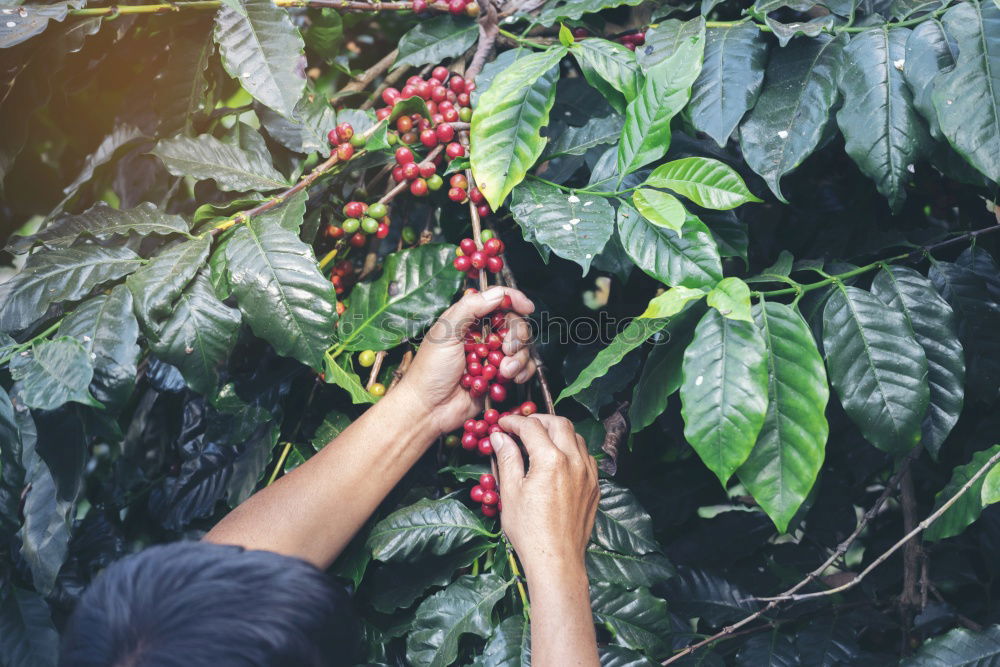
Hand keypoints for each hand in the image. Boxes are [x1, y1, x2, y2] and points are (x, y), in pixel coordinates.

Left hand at [397, 287, 536, 435]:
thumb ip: (470, 308)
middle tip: (507, 349)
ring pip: (523, 347)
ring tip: (503, 372)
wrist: (429, 409)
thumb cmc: (430, 370)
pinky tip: (510, 379)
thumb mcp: (445, 332)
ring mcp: (494, 356)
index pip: (497, 301)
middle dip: (517, 335)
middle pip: (515, 323)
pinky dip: (523, 372)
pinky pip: (524, 368)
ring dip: (519, 358)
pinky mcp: (501, 376)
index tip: (527, 307)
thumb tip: (498, 293)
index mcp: (468, 320)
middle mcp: (484, 336)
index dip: (514, 300)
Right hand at [489, 414, 599, 577]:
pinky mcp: (594, 486)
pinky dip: (571, 448)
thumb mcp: (510, 492)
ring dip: (557, 432)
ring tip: (539, 439)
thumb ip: (507, 459)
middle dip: (538, 419)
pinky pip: (586, 456)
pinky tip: (558, 458)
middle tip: (521, 426)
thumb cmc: (529, 531)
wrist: (556, 560)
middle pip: (559, 423)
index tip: (503, 424)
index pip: (531, 427)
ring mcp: (588, 474)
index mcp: (551, 460)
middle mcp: (574, 461)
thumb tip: (500, 437)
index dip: (514, 421)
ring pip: (576, 437)